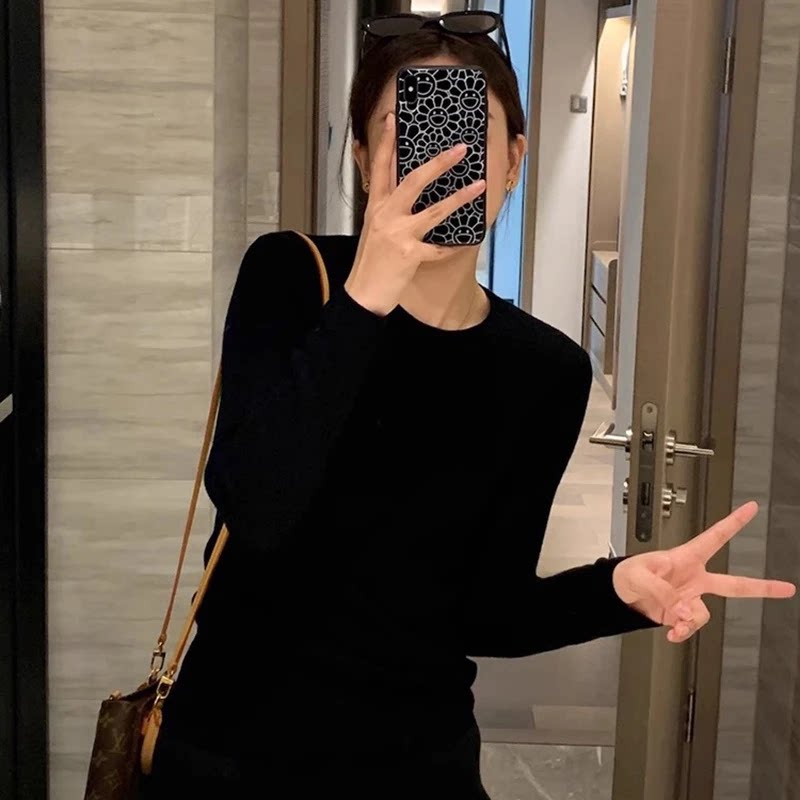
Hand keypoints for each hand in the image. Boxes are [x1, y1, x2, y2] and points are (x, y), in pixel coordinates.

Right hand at [345, 112, 485, 316]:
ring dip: (460, 197)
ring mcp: (398, 234)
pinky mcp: (410, 254)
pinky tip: (460, 244)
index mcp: (375, 207)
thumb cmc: (370, 263)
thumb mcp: (374, 229)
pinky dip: (450, 247)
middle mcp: (385, 216)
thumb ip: (388, 210)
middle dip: (439, 163)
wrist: (363, 294)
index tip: (393, 119)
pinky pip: (438, 248)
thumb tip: (406, 193)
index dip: (386, 142)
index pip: (380, 167)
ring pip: (434, 210)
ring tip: (480, 185)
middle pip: (413, 180)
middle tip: (460, 149)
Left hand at [612, 501, 795, 643]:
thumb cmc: (627, 574)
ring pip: (703, 614)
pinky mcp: (681, 613)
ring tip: (672, 621)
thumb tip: (683, 611)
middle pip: (734, 583)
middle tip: (786, 588)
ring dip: (688, 621)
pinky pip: (690, 626)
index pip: (714, 537)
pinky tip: (671, 632)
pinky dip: (682, 632)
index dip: (734, 523)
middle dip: (762, 587)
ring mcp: (689, 596)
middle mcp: (694, 577)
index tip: (750, 508)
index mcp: (686, 557)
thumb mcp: (640, 575)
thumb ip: (662, 592)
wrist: (618, 595)